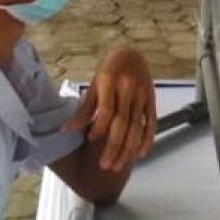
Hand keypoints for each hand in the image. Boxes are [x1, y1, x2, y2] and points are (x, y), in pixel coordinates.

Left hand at [64, 49, 155, 171]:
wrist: (131, 54)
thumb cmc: (109, 70)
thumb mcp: (94, 84)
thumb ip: (85, 108)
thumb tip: (68, 129)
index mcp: (110, 81)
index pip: (107, 110)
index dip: (99, 127)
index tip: (90, 140)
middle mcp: (128, 88)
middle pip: (122, 123)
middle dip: (114, 146)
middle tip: (105, 165)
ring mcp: (142, 95)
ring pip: (137, 126)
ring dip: (129, 149)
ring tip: (118, 165)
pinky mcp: (151, 99)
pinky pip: (151, 122)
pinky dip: (148, 139)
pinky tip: (141, 154)